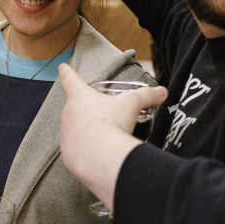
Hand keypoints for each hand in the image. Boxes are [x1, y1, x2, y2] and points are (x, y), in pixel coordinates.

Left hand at [58, 64, 166, 210]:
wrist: (101, 156)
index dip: (67, 72)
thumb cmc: (112, 123)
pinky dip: (87, 151)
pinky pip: (77, 150)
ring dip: (88, 132)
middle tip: (105, 117)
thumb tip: (162, 92)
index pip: (70, 79)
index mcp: (80, 97)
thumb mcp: (133, 103)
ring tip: (105, 138)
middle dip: (89, 112)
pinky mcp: (68, 155)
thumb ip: (147, 95)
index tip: (62, 67)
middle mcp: (68, 114)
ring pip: (76, 130)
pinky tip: (100, 154)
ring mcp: (66, 135)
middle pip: (76, 108)